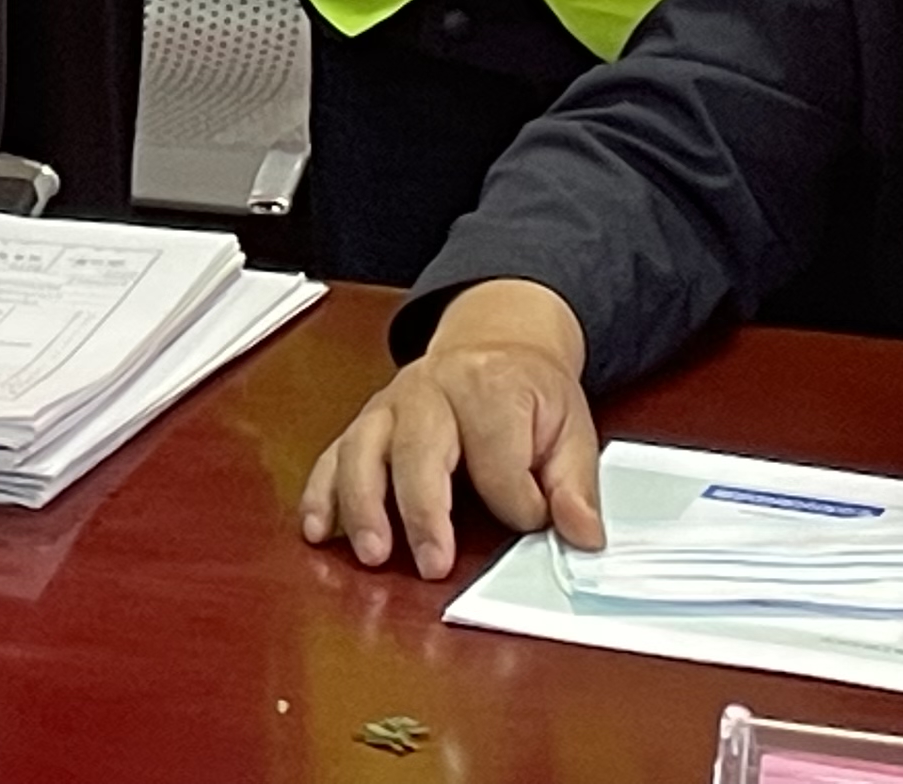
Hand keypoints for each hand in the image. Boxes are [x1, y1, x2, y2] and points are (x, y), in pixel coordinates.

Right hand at [299, 279, 602, 578]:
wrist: (496, 338)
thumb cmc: (530, 391)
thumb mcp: (571, 428)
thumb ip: (575, 486)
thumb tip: (583, 536)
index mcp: (490, 387)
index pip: (499, 459)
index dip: (520, 503)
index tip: (534, 518)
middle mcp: (431, 390)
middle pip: (418, 449)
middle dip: (423, 510)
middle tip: (433, 564)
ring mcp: (390, 405)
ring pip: (363, 449)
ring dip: (363, 503)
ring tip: (374, 552)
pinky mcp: (366, 422)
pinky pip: (334, 454)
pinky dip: (322, 493)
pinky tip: (319, 529)